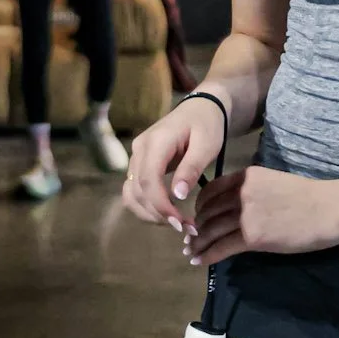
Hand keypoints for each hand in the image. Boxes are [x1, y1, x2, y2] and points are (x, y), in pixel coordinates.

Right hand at [121, 96, 226, 227]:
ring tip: (176, 224)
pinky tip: (166, 215)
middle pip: (137, 190)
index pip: (148, 179)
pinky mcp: (139, 164)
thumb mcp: (207, 145)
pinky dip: (146, 207)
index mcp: (156, 142)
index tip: (179, 222)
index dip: (160, 204)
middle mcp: (139, 150)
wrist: (201, 109)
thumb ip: (192, 168)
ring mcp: (136, 157)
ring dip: (149, 214)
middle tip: (185, 228)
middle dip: (158, 214)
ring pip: (131, 194)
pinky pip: (134, 190)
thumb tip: (178, 195)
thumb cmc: (207, 125)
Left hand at [180, 166, 338, 264]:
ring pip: (210, 230)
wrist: (330, 209)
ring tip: (191, 252)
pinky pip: (221, 247)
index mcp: (246, 176)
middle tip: (190, 238)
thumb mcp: (274, 183)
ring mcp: (246, 215)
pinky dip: (206, 255)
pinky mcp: (252, 237)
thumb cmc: (309, 197)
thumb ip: (251, 191)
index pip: (210, 190)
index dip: (199, 206)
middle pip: (207, 211)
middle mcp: (241, 193)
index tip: (197, 218)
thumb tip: (233, 208)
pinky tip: (199, 261)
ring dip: (197, 243)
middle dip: (196, 227)